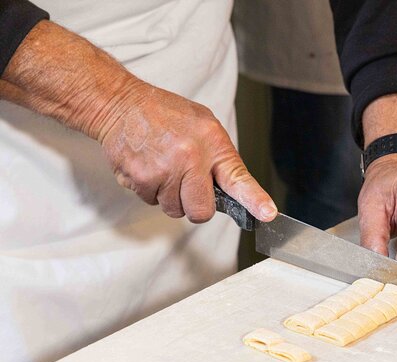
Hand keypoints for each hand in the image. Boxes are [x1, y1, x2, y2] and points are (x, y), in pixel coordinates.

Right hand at [0, 20, 275, 223]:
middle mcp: (190, 158)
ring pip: (174, 210)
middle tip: (188, 186)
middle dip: (195, 206)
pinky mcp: (140, 179)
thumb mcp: (204, 125)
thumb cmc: (165, 114)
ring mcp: (164, 171)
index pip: (238, 178)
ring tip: (165, 169)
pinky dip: (151, 190)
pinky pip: (152, 202)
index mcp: (212, 142)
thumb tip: (233, 191)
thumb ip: (219, 158)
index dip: (255, 200)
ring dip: (171, 197)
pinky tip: (149, 167)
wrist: (121, 104)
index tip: (267, 214)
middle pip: (200, 212)